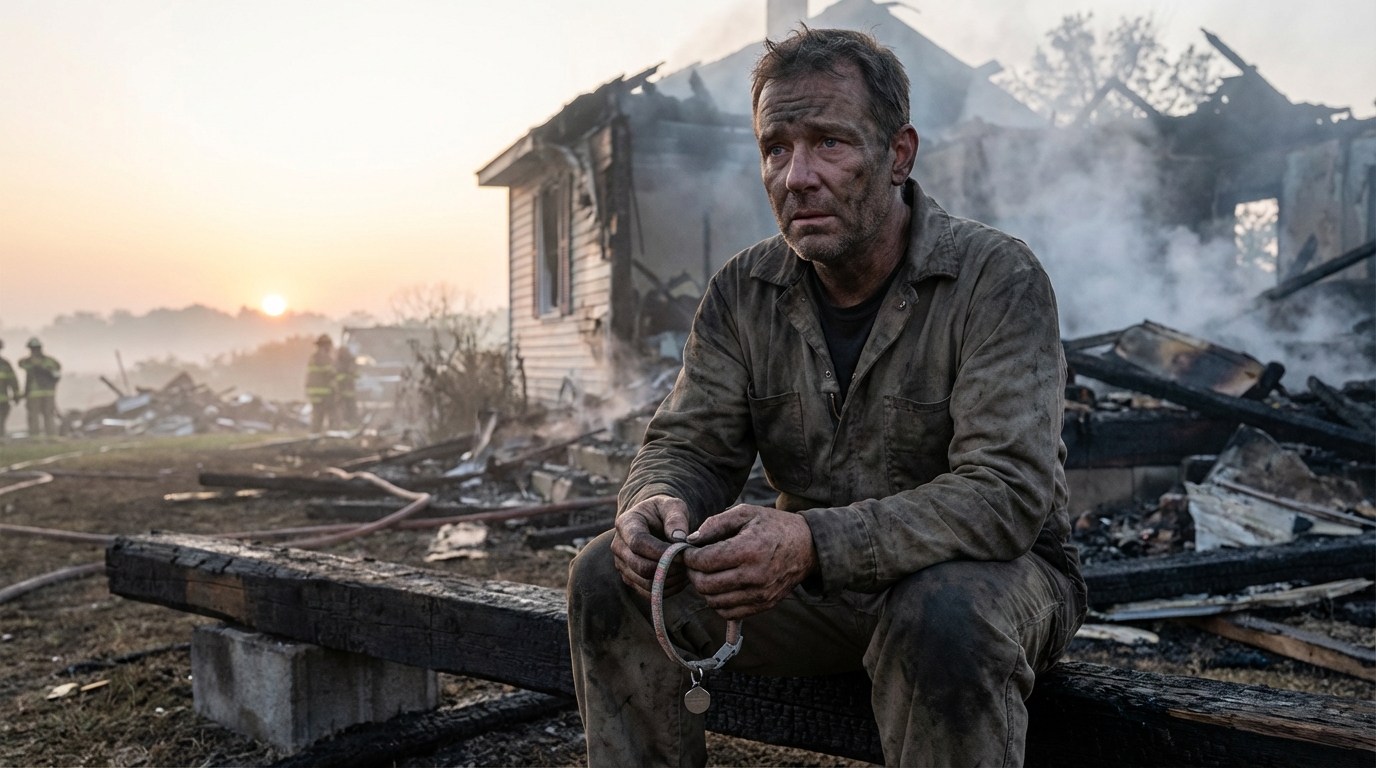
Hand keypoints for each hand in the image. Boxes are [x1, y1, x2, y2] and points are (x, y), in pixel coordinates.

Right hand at [611, 495, 690, 598]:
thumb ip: (676, 518)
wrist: (653, 522)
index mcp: (626, 523)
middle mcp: (619, 546)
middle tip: (688, 563)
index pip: (638, 542)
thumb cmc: (664, 512)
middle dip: (668, 568)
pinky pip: (648, 592)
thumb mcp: (673, 506)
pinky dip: (667, 589)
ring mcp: (622, 564)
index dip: (661, 552)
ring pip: (645, 583)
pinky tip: (681, 578)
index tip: (683, 553)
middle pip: (640, 566)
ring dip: (670, 580)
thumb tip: (679, 539)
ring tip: (687, 570)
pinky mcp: (630, 578)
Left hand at [682, 504, 817, 620]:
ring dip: (704, 589)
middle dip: (693, 573)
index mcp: (749, 549)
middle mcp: (755, 575)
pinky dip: (718, 602)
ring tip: (707, 574)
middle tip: (694, 564)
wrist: (808, 547)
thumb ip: (716, 523)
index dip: (689, 557)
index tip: (688, 551)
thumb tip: (690, 540)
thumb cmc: (774, 526)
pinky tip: (720, 587)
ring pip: (714, 602)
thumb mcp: (746, 513)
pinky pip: (729, 613)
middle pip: (706, 585)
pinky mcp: (764, 605)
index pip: (705, 561)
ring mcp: (760, 594)